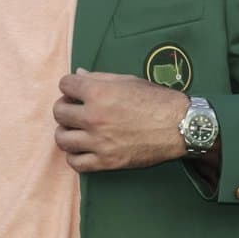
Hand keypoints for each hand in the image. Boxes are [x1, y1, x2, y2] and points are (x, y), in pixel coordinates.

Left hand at [53, 69, 188, 172]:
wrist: (179, 126)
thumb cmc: (156, 100)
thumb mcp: (128, 81)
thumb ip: (99, 78)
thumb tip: (78, 74)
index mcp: (99, 92)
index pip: (65, 85)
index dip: (69, 86)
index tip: (75, 90)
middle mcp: (94, 117)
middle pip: (59, 112)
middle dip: (64, 107)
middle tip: (74, 109)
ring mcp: (99, 141)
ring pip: (62, 139)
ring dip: (65, 132)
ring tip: (75, 130)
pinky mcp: (106, 161)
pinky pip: (76, 163)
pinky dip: (74, 156)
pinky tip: (82, 148)